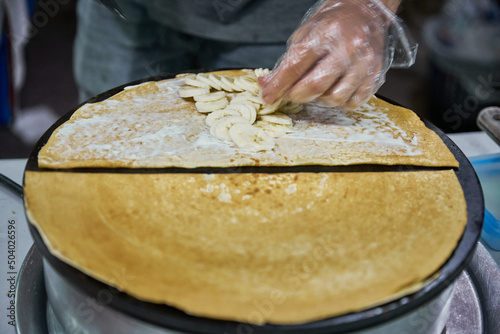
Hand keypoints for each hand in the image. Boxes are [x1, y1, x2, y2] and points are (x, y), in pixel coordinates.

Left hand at [260, 0, 396, 108]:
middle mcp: (346, 48)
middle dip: (297, 95)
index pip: (296, 66)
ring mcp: (362, 63)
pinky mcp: (374, 75)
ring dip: (320, 99)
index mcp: (324, 34)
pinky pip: (353, 102)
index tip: (268, 96)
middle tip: (292, 93)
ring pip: (335, 98)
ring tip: (319, 87)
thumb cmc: (333, 23)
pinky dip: (340, 102)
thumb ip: (286, 62)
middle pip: (316, 85)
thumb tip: (267, 85)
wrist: (365, 12)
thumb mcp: (305, 34)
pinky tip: (336, 89)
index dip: (279, 85)